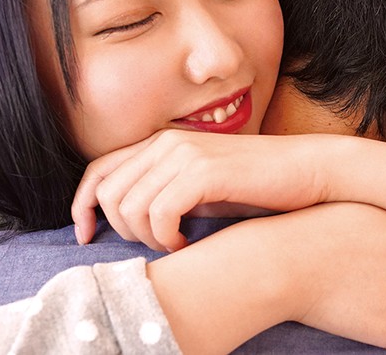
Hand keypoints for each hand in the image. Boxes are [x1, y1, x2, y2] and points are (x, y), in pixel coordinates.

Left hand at [71, 129, 326, 249]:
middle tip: (156, 243)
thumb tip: (124, 218)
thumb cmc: (251, 183)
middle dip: (122, 230)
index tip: (87, 236)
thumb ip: (162, 190)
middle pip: (108, 194)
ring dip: (147, 237)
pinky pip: (160, 213)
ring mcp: (185, 153)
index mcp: (160, 143)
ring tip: (176, 242)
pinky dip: (167, 237)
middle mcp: (166, 142)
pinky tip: (188, 241)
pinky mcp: (204, 171)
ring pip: (130, 206)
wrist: (303, 170)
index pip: (98, 171)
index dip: (81, 205)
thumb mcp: (197, 185)